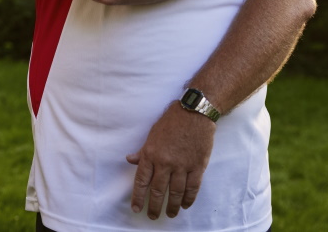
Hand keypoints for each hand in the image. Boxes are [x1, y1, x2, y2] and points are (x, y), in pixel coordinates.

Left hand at [126, 102, 215, 219]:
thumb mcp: (153, 134)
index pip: (142, 181)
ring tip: (170, 214)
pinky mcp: (197, 166)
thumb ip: (143, 150)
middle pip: (158, 191)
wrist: (194, 112)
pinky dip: (189, 198)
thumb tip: (130, 160)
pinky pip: (193, 187)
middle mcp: (165, 162)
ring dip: (173, 206)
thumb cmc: (172, 120)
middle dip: (155, 206)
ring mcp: (182, 165)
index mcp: (151, 154)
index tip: (137, 208)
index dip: (138, 196)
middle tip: (153, 216)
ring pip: (176, 192)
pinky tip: (186, 205)